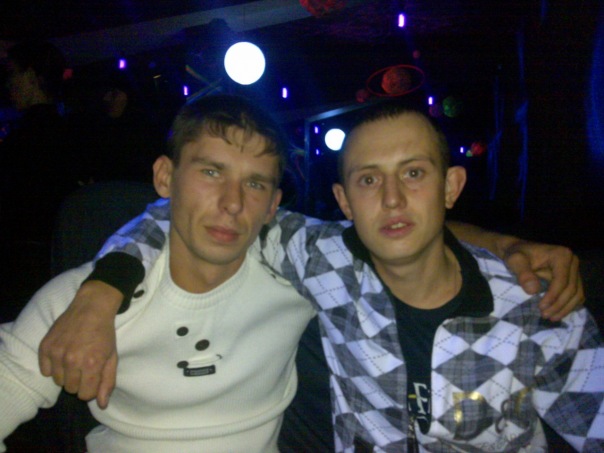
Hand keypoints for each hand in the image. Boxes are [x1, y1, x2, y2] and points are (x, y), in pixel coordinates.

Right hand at [38, 280, 122, 408]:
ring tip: (74, 359)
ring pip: (57, 381)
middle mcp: (72, 360)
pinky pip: (45, 371)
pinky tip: (62, 355)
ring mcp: (57, 353)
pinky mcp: (45, 347)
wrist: (91, 308)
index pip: (85, 395)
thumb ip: (108, 382)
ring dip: (66, 374)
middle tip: (84, 366)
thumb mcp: (112, 357)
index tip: (93, 377)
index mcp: (92, 364)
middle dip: (79, 381)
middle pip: (71, 389)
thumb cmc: (104, 333)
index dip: (91, 388)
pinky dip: (53, 367)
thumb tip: (102, 405)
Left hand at [501, 241, 583, 320]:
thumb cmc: (516, 255)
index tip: (541, 308)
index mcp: (562, 255)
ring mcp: (575, 270)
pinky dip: (568, 306)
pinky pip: (577, 295)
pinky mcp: (574, 278)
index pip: (562, 281)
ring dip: (565, 308)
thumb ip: (523, 273)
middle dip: (559, 305)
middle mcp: (573, 261)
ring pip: (577, 294)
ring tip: (551, 318)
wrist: (519, 251)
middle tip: (544, 316)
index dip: (553, 297)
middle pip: (572, 289)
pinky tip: (557, 313)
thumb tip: (533, 290)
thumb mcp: (515, 260)